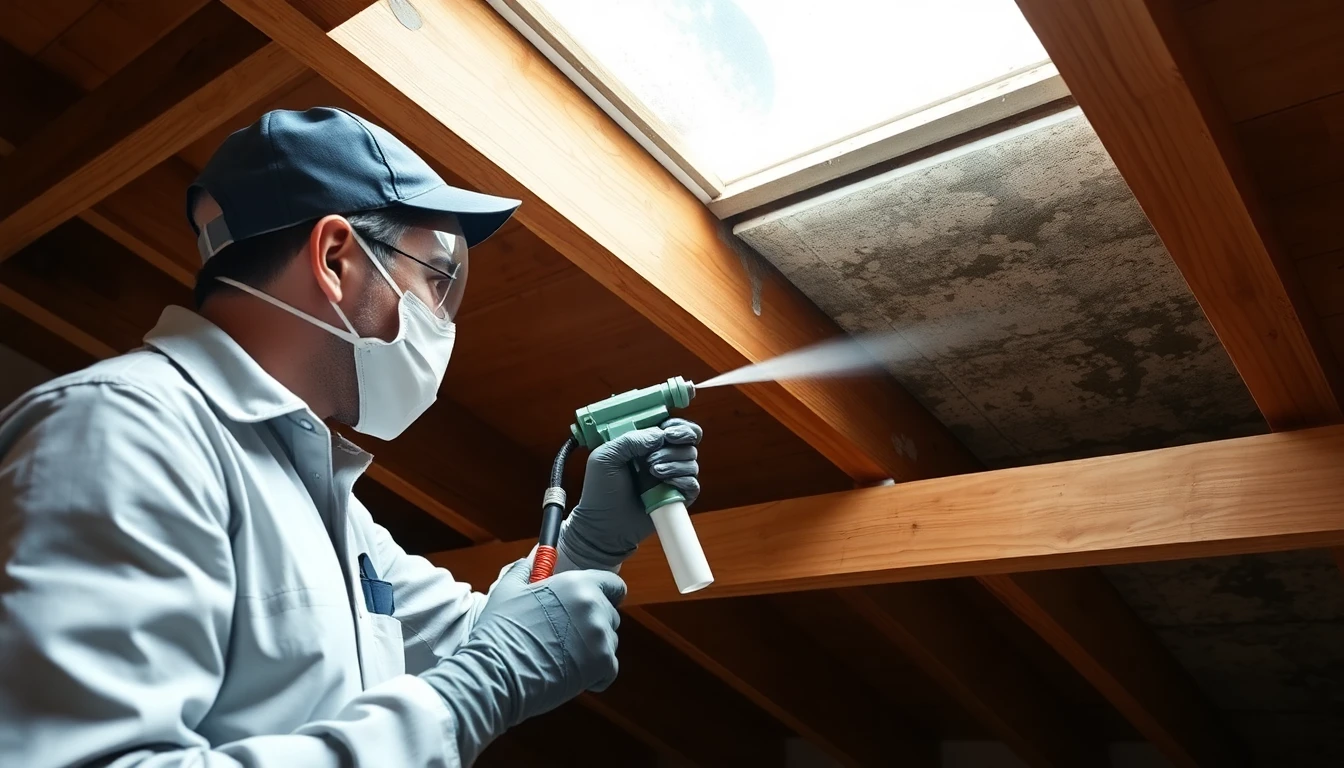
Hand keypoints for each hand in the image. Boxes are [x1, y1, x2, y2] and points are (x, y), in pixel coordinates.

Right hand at [421, 558, 624, 762]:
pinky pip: (608, 670)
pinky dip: (594, 675)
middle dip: (594, 625)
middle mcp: (595, 607)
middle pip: (610, 615)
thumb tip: (531, 559)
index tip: (593, 605)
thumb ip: (526, 569)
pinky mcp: (603, 665)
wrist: (498, 672)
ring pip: (609, 642)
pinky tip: (569, 674)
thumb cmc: (501, 630)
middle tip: (566, 637)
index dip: (605, 595)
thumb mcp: (509, 589)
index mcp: (578, 584)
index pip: (613, 584)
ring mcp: (601, 637)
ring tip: (563, 658)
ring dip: (593, 650)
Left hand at [560, 417, 701, 569]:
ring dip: (674, 461)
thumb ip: (629, 439)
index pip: (672, 424)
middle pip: (690, 438)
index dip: (676, 424)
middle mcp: (662, 456)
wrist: (604, 525)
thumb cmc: (600, 490)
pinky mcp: (678, 496)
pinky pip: (693, 483)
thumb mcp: (605, 457)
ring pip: (691, 459)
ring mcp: (672, 476)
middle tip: (666, 441)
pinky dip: (682, 480)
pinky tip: (665, 484)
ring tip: (651, 471)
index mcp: (646, 443)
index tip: (668, 430)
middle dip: (682, 437)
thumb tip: (659, 434)